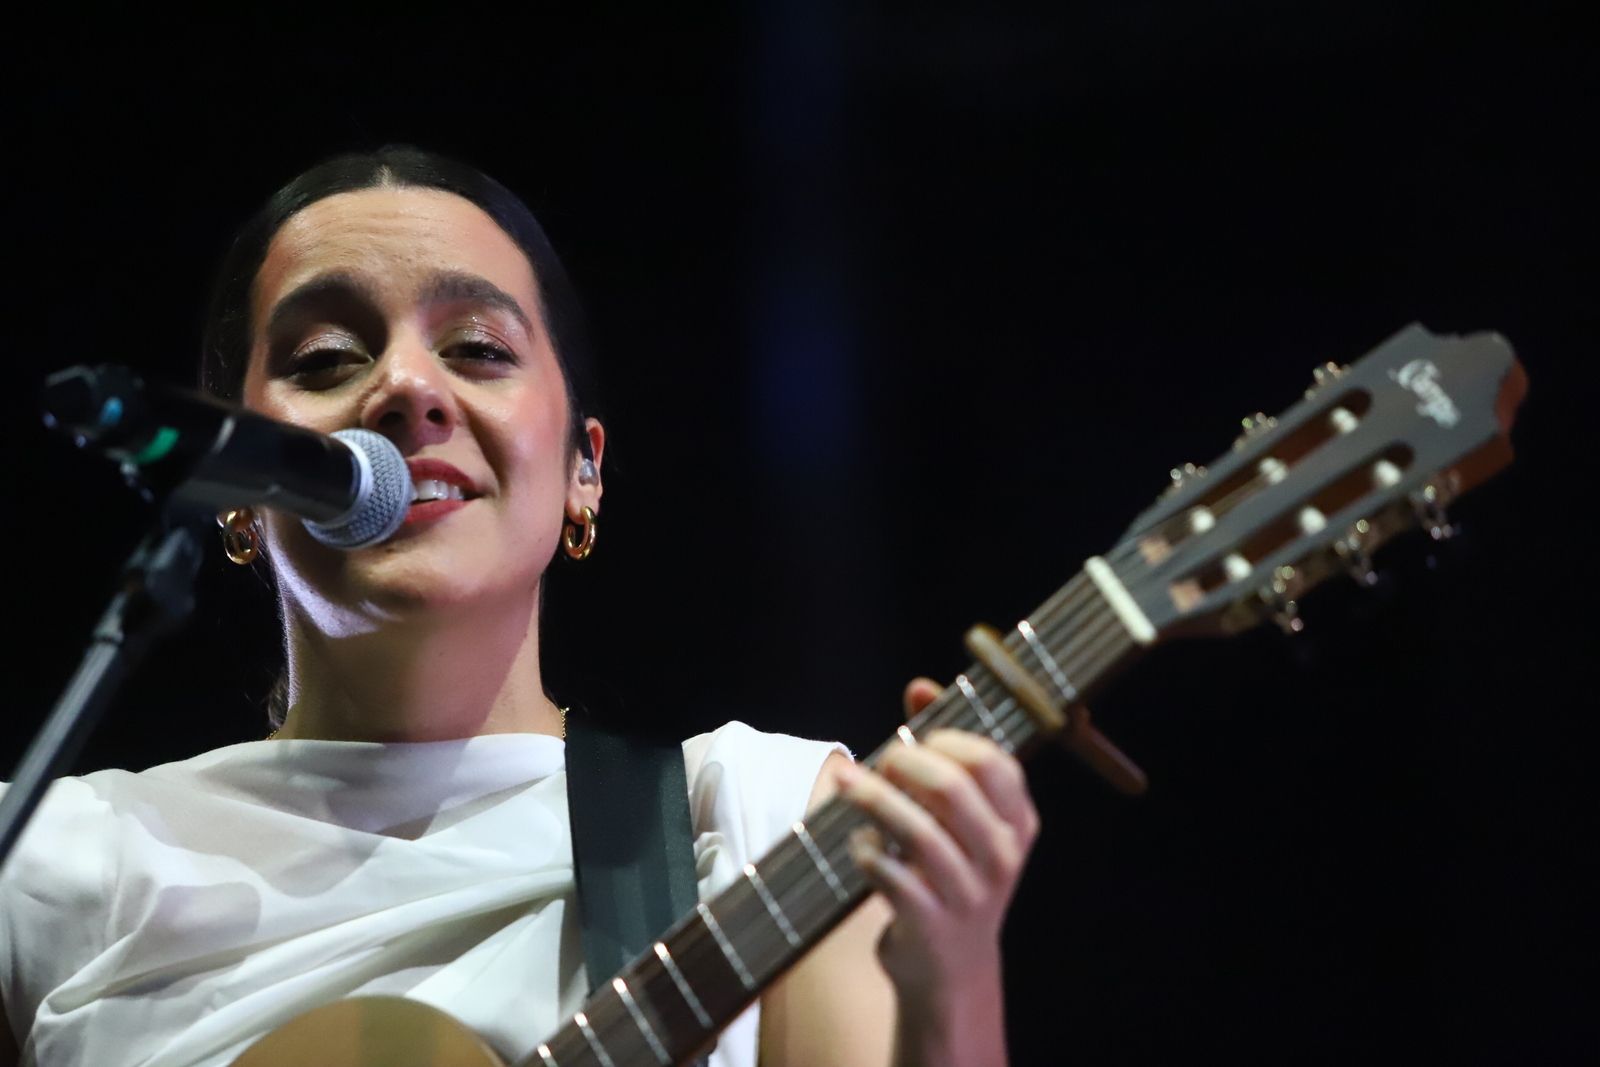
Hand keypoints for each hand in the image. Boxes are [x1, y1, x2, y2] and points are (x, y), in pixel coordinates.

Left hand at [836, 677, 1040, 1005]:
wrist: (950, 970)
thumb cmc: (949, 873)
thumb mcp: (960, 817)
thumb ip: (942, 749)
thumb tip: (920, 687)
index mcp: (1017, 821)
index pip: (992, 760)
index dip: (945, 738)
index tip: (913, 737)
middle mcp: (1002, 856)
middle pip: (952, 787)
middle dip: (902, 761)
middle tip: (876, 761)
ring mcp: (969, 893)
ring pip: (917, 831)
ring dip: (872, 799)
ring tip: (845, 784)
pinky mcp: (931, 924)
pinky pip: (891, 876)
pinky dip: (866, 851)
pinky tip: (858, 843)